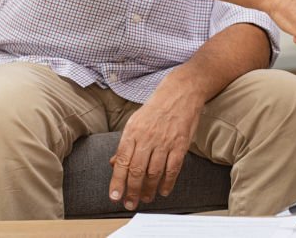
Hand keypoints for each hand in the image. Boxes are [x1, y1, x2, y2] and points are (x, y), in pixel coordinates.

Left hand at [108, 80, 202, 209]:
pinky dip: (168, 182)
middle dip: (132, 191)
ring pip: (154, 172)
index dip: (117, 182)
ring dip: (149, 189)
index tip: (114, 196)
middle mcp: (147, 137)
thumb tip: (115, 164)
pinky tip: (163, 190)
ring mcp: (165, 141)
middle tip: (130, 203)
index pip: (122, 161)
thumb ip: (126, 144)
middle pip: (137, 170)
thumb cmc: (156, 108)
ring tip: (146, 198)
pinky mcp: (181, 144)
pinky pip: (173, 168)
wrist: (181, 92)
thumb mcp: (135, 121)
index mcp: (133, 131)